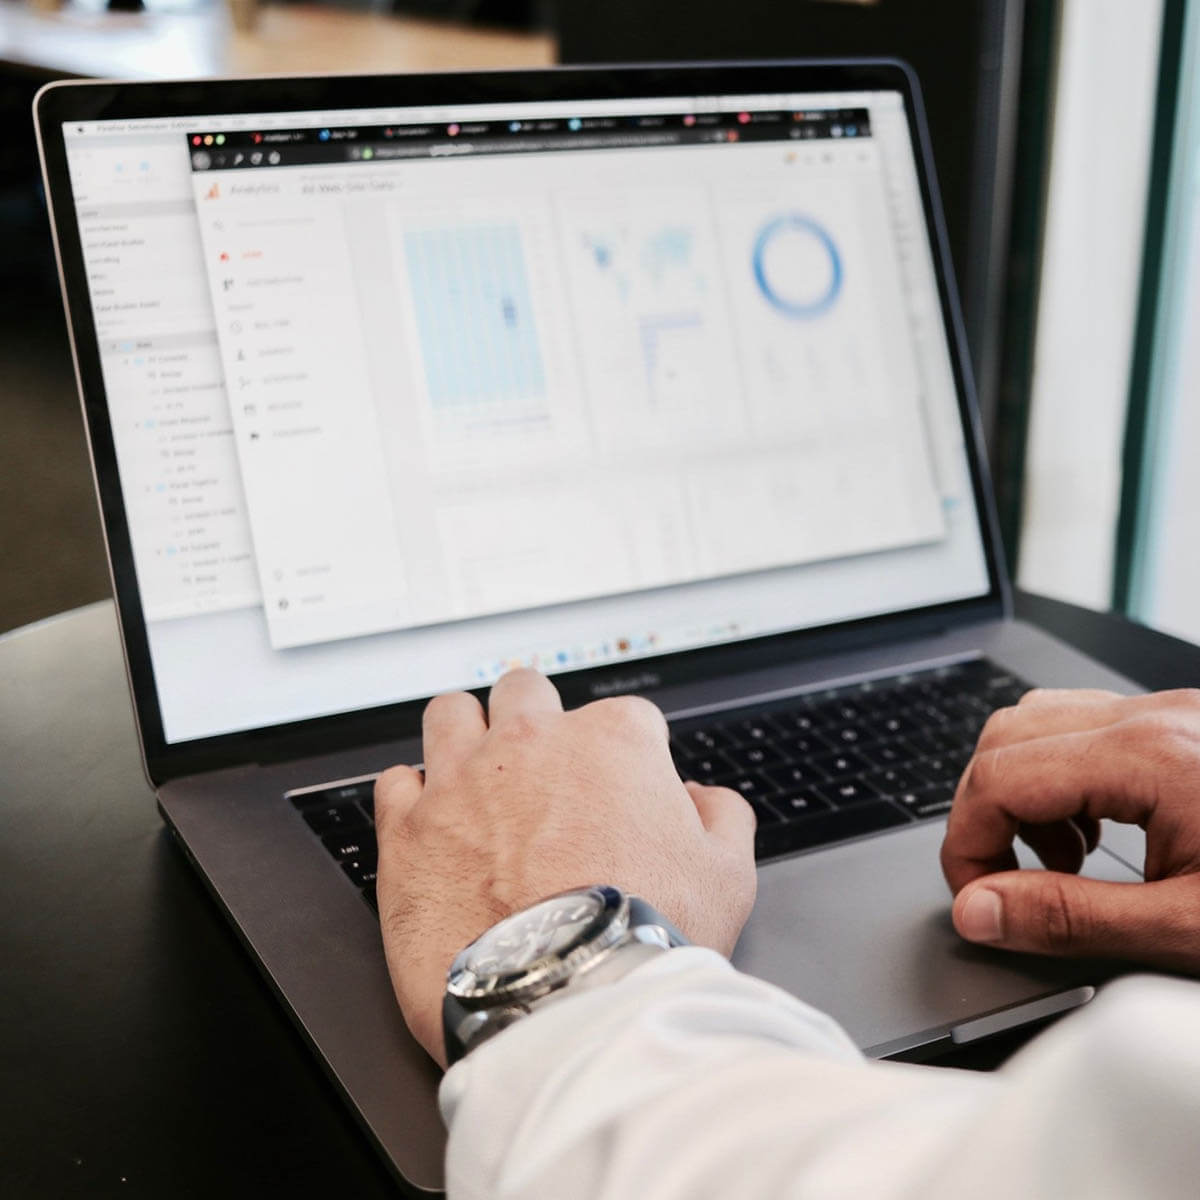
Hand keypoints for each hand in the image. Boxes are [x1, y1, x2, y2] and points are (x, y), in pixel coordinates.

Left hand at [374, 669, 756, 1066]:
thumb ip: (721, 815)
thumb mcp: (727, 875)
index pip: (623, 718)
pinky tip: (433, 825)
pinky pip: (396, 780)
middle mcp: (533, 743)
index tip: (620, 794)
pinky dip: (413, 798)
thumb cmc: (645, 939)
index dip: (625, 758)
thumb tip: (702, 798)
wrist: (565, 999)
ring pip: (451, 713)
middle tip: (543, 772)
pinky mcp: (409, 828)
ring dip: (465, 734)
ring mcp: (463, 780)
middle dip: (537, 722)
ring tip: (475, 775)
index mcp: (613, 740)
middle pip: (526, 692)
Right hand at [941, 688, 1199, 970]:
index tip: (978, 902)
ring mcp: (1169, 715)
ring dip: (1021, 793)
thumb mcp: (1188, 929)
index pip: (1000, 777)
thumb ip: (1072, 919)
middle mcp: (1154, 718)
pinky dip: (1061, 779)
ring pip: (1037, 723)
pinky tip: (1093, 830)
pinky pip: (1084, 729)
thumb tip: (979, 911)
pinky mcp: (1180, 727)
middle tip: (1005, 884)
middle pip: (1006, 737)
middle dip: (985, 815)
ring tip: (1059, 862)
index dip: (966, 844)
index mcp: (1152, 756)